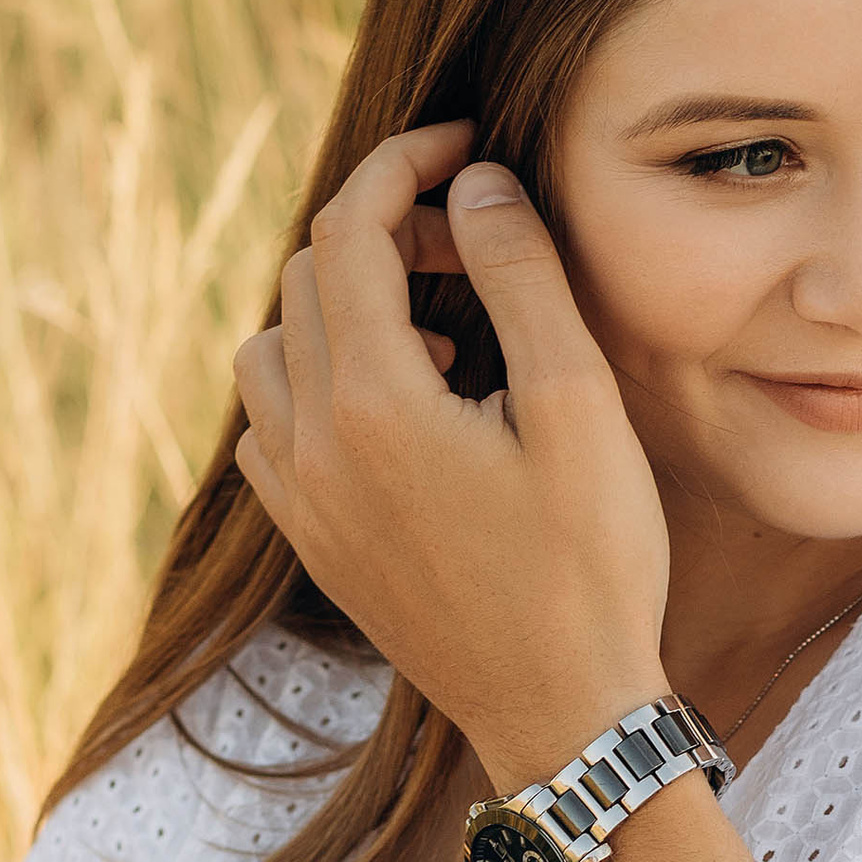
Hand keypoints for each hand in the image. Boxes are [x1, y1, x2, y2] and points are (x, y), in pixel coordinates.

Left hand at [233, 124, 673, 786]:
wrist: (561, 711)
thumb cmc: (592, 565)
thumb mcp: (580, 408)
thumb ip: (522, 279)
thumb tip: (474, 183)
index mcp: (375, 402)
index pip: (350, 229)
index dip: (403, 166)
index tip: (464, 149)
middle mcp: (312, 444)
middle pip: (307, 277)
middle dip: (384, 233)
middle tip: (476, 248)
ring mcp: (301, 500)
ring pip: (272, 348)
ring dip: (342, 309)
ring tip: (441, 338)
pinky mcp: (312, 543)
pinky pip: (269, 426)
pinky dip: (317, 384)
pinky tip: (400, 411)